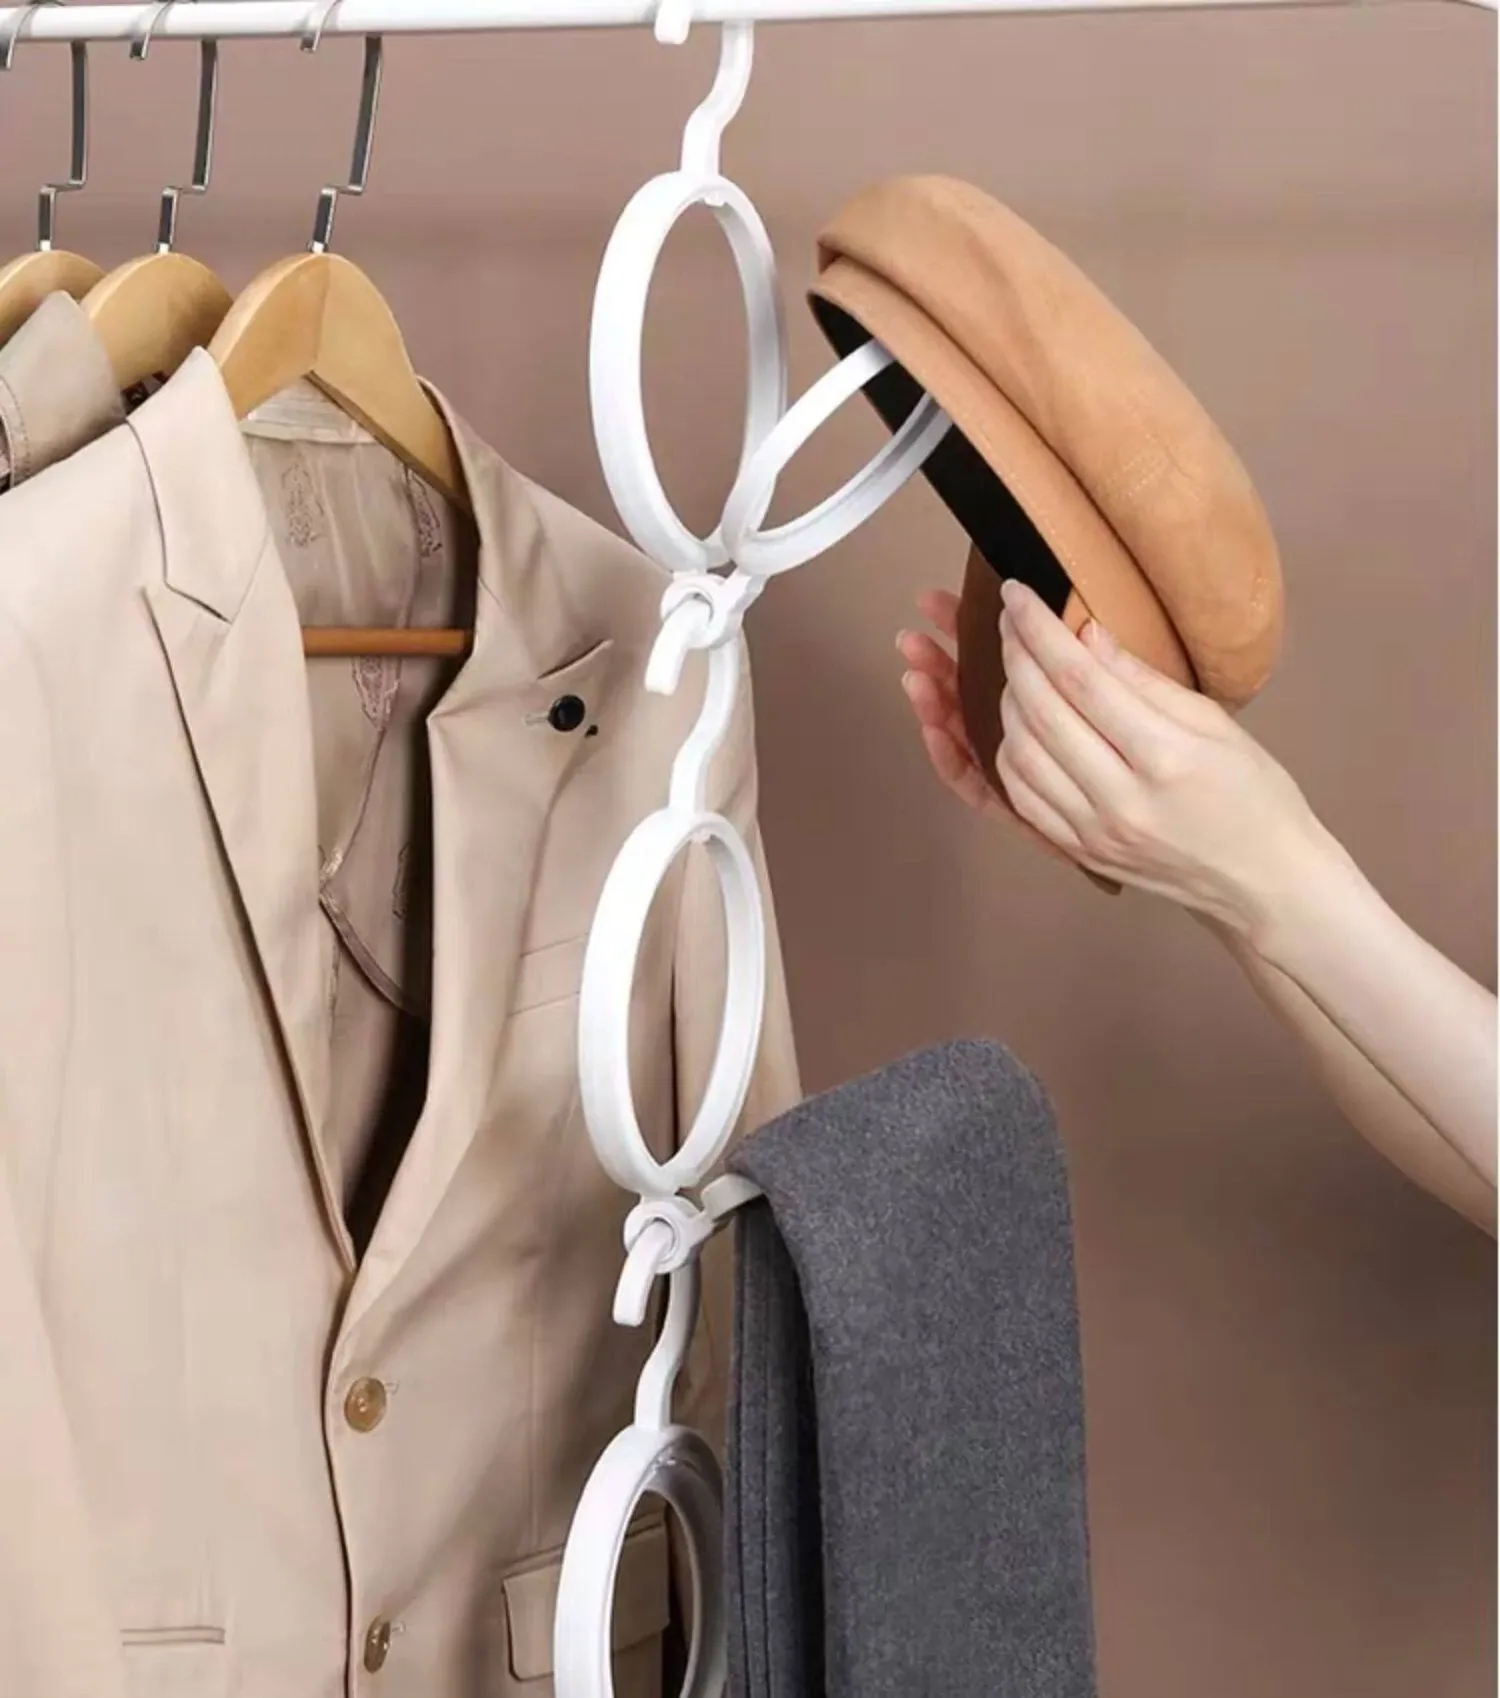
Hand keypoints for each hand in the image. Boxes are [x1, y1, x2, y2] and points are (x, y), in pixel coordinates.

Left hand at [899, 579, 1343, 941]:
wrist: (1264, 881)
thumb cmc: (1254, 793)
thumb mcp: (1216, 723)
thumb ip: (1144, 679)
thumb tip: (1084, 632)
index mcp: (1165, 758)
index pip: (1081, 680)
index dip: (1040, 631)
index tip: (1016, 594)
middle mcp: (1121, 800)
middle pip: (1041, 714)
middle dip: (1014, 656)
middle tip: (1006, 620)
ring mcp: (1094, 832)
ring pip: (1020, 754)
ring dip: (1005, 703)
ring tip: (1015, 668)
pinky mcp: (1078, 853)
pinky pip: (1021, 797)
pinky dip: (1008, 752)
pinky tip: (1017, 724)